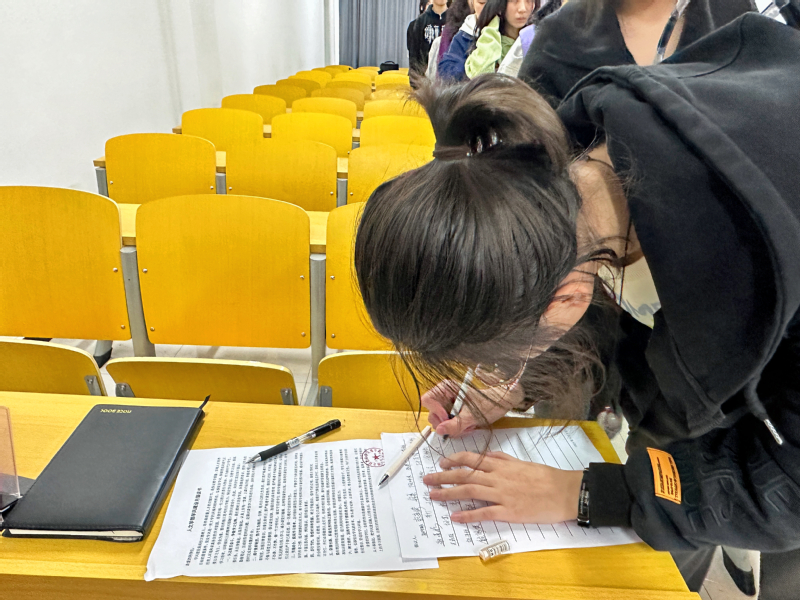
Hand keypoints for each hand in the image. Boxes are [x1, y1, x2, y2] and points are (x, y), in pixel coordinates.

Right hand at [421, 380, 523, 438]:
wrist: (504, 401)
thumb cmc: (490, 403)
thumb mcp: (473, 416)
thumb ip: (455, 424)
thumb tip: (439, 430)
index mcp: (447, 388)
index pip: (428, 399)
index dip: (435, 411)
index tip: (447, 418)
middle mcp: (446, 395)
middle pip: (433, 413)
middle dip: (445, 423)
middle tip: (459, 427)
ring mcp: (450, 404)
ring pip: (441, 421)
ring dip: (453, 427)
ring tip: (468, 426)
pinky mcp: (454, 412)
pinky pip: (449, 424)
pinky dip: (457, 428)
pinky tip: (468, 426)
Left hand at [422, 451, 582, 523]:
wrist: (565, 492)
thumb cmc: (546, 477)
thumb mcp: (522, 462)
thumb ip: (502, 459)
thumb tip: (486, 455)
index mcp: (501, 465)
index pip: (471, 460)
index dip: (454, 461)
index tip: (441, 463)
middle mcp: (498, 478)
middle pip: (465, 476)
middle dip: (443, 477)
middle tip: (427, 480)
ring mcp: (502, 495)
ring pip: (470, 492)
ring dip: (449, 494)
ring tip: (434, 495)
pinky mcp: (509, 512)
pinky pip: (484, 513)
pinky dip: (469, 515)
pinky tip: (455, 517)